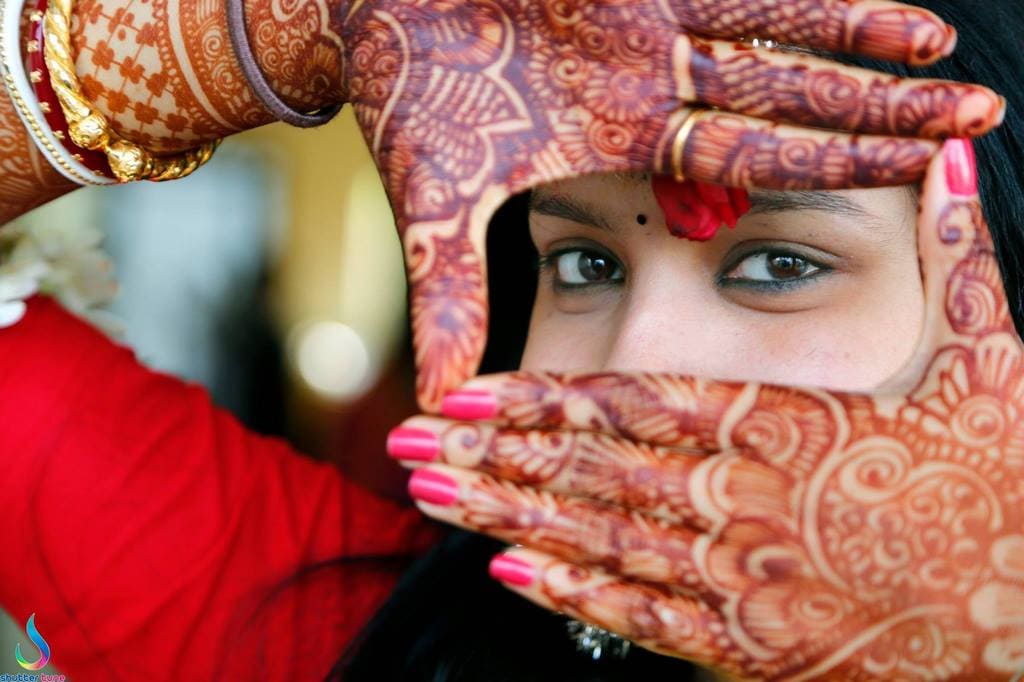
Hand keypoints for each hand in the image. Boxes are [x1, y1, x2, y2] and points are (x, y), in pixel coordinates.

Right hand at [340, 0, 1004, 410]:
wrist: (370, 11)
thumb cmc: (405, 106)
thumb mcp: (440, 215)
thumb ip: (452, 305)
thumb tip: (445, 413)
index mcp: (626, 145)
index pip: (745, 169)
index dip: (824, 177)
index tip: (904, 193)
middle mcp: (655, 86)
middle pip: (788, 108)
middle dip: (878, 121)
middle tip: (978, 127)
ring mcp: (651, 24)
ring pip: (779, 41)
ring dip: (865, 57)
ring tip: (955, 72)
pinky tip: (896, 14)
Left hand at [388, 141, 1023, 679]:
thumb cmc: (1002, 482)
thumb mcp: (991, 360)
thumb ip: (956, 262)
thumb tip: (952, 166)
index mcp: (786, 427)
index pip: (632, 406)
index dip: (536, 401)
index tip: (460, 394)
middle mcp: (745, 502)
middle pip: (589, 475)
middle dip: (489, 459)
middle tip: (405, 446)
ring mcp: (742, 580)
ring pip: (599, 544)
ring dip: (507, 521)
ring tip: (433, 503)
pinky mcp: (752, 643)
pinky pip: (645, 618)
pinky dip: (574, 598)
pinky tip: (513, 578)